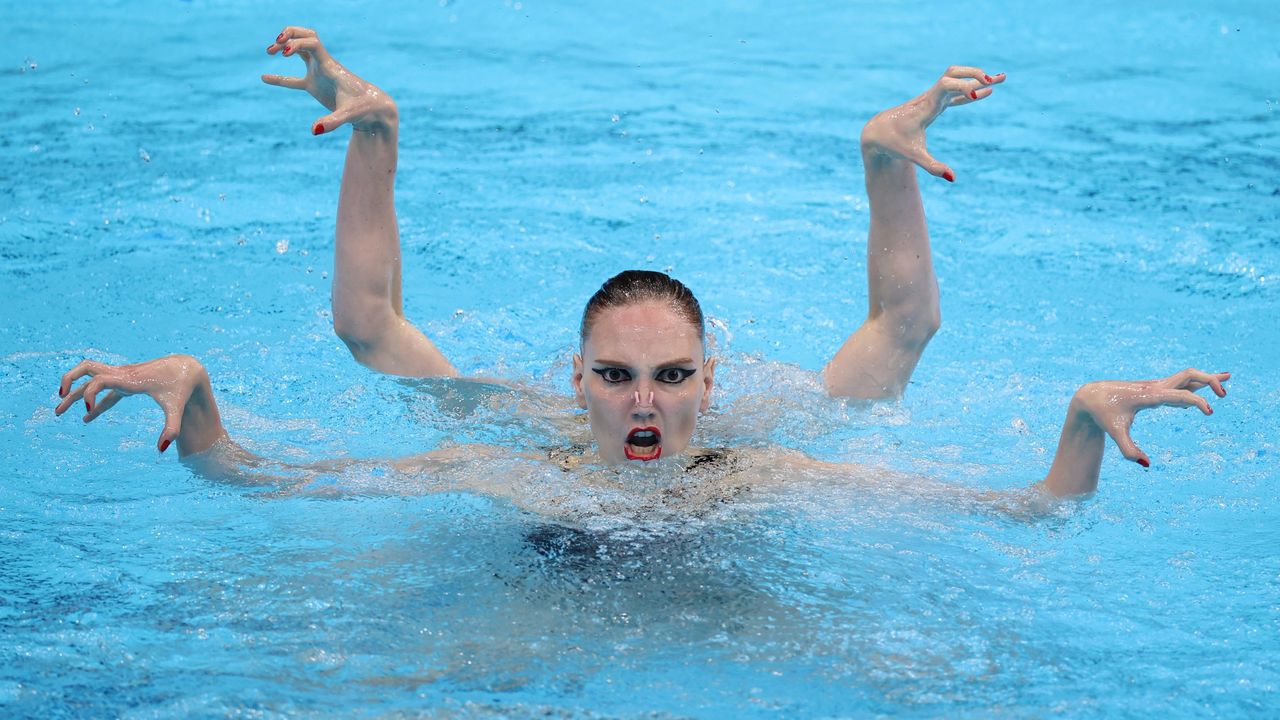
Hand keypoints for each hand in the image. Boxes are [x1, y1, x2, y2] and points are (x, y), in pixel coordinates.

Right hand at [55, 355, 221, 454]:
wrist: (188, 369)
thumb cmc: (181, 388)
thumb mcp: (177, 408)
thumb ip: (171, 428)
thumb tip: (162, 450)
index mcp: (130, 379)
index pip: (99, 379)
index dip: (89, 394)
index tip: (87, 412)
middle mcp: (122, 374)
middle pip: (86, 370)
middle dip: (69, 383)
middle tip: (59, 402)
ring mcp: (122, 376)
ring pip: (90, 377)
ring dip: (74, 389)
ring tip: (60, 409)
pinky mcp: (126, 381)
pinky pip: (104, 389)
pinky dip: (94, 401)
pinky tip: (86, 417)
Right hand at [263, 26, 397, 134]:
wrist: (375, 111)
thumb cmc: (365, 109)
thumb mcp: (349, 115)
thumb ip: (332, 122)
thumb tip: (314, 130)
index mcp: (330, 66)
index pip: (312, 42)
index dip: (297, 44)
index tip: (285, 55)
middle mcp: (324, 65)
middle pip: (305, 37)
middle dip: (289, 35)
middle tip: (276, 45)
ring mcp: (319, 75)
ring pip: (300, 51)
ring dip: (285, 47)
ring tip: (269, 51)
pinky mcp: (316, 87)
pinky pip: (294, 80)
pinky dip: (280, 78)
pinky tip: (264, 78)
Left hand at [860, 65, 1005, 181]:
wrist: (878, 132)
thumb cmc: (894, 144)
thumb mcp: (913, 157)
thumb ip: (933, 167)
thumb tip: (953, 178)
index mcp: (926, 107)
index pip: (945, 86)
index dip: (962, 87)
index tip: (977, 96)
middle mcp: (930, 98)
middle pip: (953, 75)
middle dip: (974, 74)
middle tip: (994, 79)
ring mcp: (933, 98)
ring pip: (956, 79)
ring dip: (977, 77)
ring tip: (1001, 78)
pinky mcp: (935, 103)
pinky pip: (956, 93)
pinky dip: (972, 91)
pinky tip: (988, 91)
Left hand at [1071, 368, 1229, 467]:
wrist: (1090, 397)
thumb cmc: (1104, 415)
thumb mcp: (1114, 433)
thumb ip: (1129, 450)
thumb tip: (1147, 464)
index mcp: (1149, 396)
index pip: (1180, 395)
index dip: (1197, 402)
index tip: (1209, 412)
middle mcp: (1155, 387)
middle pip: (1188, 375)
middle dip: (1209, 380)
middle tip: (1224, 395)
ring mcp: (1155, 386)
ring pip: (1185, 376)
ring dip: (1206, 377)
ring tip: (1228, 378)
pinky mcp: (1154, 388)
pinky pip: (1179, 383)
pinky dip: (1194, 384)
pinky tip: (1203, 390)